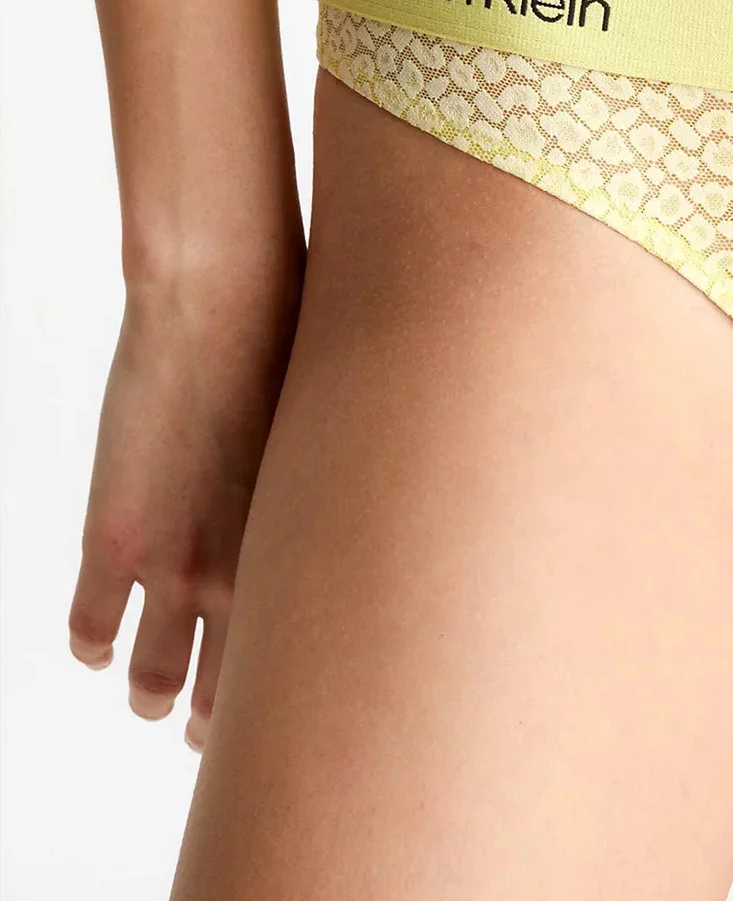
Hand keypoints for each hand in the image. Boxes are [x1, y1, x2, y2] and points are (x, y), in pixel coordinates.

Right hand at [68, 249, 301, 750]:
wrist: (225, 307)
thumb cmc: (298, 359)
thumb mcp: (333, 447)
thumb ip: (330, 505)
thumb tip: (341, 530)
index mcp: (304, 554)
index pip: (295, 659)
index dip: (283, 693)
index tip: (284, 708)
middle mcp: (238, 575)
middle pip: (224, 683)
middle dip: (217, 711)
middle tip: (209, 726)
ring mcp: (168, 562)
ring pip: (152, 670)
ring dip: (152, 688)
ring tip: (153, 698)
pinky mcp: (110, 536)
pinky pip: (90, 623)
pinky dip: (93, 643)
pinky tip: (99, 648)